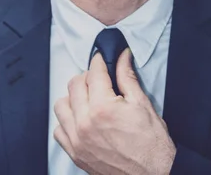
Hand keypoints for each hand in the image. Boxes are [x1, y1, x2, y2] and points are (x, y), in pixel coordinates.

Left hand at [54, 49, 175, 174]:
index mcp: (103, 108)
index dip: (99, 61)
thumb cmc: (151, 145)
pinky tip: (83, 119)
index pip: (94, 72)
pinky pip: (59, 130)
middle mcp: (85, 123)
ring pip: (61, 105)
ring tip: (91, 100)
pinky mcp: (75, 154)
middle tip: (102, 80)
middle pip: (74, 85)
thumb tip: (122, 57)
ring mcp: (77, 140)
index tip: (102, 59)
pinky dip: (68, 121)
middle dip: (88, 77)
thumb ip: (127, 77)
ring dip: (74, 98)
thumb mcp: (143, 104)